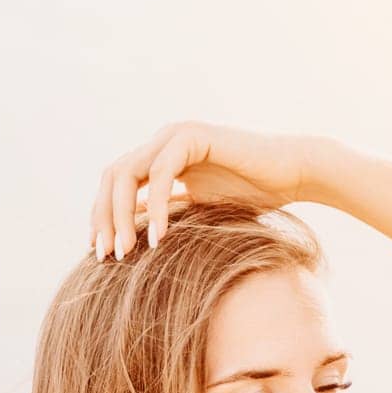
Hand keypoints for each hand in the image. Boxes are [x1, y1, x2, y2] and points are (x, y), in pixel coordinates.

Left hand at [88, 120, 316, 260]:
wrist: (292, 174)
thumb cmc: (254, 194)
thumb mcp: (198, 210)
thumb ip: (165, 213)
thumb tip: (132, 233)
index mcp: (159, 156)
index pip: (115, 184)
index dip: (102, 217)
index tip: (100, 253)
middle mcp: (162, 141)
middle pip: (112, 177)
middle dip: (103, 218)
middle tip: (106, 257)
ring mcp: (175, 135)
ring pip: (127, 174)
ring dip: (119, 215)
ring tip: (126, 252)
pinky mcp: (192, 137)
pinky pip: (160, 173)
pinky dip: (154, 207)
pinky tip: (157, 237)